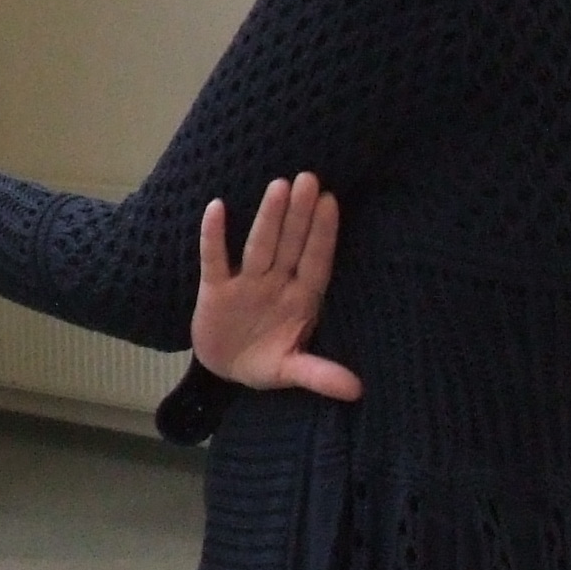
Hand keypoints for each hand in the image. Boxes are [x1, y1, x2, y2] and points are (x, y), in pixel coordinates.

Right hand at [193, 175, 361, 401]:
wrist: (223, 368)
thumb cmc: (264, 361)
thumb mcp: (291, 371)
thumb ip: (320, 375)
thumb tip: (357, 391)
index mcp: (300, 298)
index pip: (315, 262)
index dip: (323, 235)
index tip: (332, 203)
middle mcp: (275, 283)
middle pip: (290, 245)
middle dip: (300, 214)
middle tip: (310, 178)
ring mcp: (245, 284)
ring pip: (259, 246)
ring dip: (268, 219)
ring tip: (278, 186)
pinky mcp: (214, 290)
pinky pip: (214, 259)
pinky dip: (214, 237)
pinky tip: (216, 208)